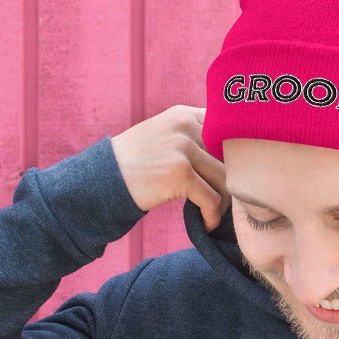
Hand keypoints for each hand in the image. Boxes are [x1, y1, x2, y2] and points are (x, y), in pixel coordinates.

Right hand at [111, 104, 229, 230]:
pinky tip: (204, 223)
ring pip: (225, 180)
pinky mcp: (180, 173)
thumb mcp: (163, 138)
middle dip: (230, 186)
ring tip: (211, 214)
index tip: (230, 180)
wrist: (102, 181)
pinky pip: (212, 200)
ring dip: (222, 204)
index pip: (228, 134)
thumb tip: (237, 157)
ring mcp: (182, 147)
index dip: (235, 160)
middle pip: (230, 159)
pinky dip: (212, 216)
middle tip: (221, 204)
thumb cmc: (136, 165)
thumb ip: (193, 138)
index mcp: (184, 115)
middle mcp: (185, 125)